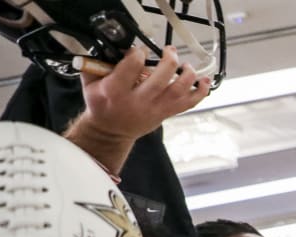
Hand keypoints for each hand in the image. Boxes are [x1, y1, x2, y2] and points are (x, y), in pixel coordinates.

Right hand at [66, 46, 210, 173]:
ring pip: (177, 92)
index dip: (138, 54)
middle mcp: (137, 101)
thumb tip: (109, 45)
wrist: (111, 131)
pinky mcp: (165, 113)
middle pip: (159, 80)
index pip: (131, 68)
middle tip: (170, 50)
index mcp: (115, 92)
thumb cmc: (101, 104)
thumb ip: (96, 64)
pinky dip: (199, 93)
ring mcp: (154, 109)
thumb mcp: (90, 83)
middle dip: (168, 62)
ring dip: (187, 76)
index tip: (140, 50)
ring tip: (187, 65)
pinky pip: (187, 104)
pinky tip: (205, 81)